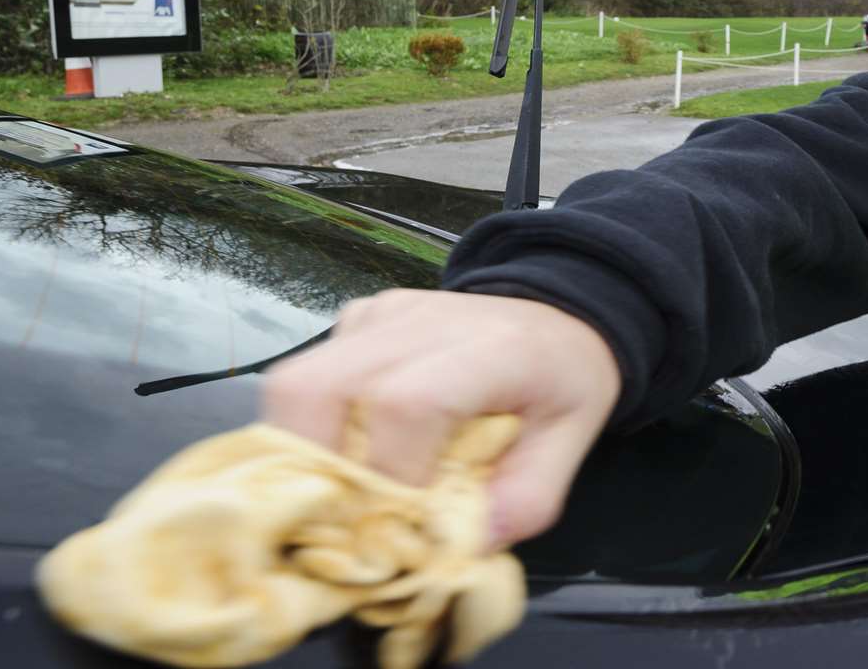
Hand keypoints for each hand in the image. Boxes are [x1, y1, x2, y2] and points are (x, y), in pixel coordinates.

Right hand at [262, 289, 621, 549]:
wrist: (557, 315)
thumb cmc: (562, 381)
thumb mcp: (572, 444)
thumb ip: (523, 501)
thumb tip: (455, 551)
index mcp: (491, 350)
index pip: (407, 405)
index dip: (387, 476)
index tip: (397, 527)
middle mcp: (423, 321)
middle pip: (317, 387)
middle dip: (311, 468)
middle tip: (342, 518)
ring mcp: (382, 315)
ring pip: (295, 383)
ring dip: (302, 450)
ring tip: (342, 491)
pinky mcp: (358, 319)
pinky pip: (309, 376)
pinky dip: (315, 425)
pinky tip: (357, 445)